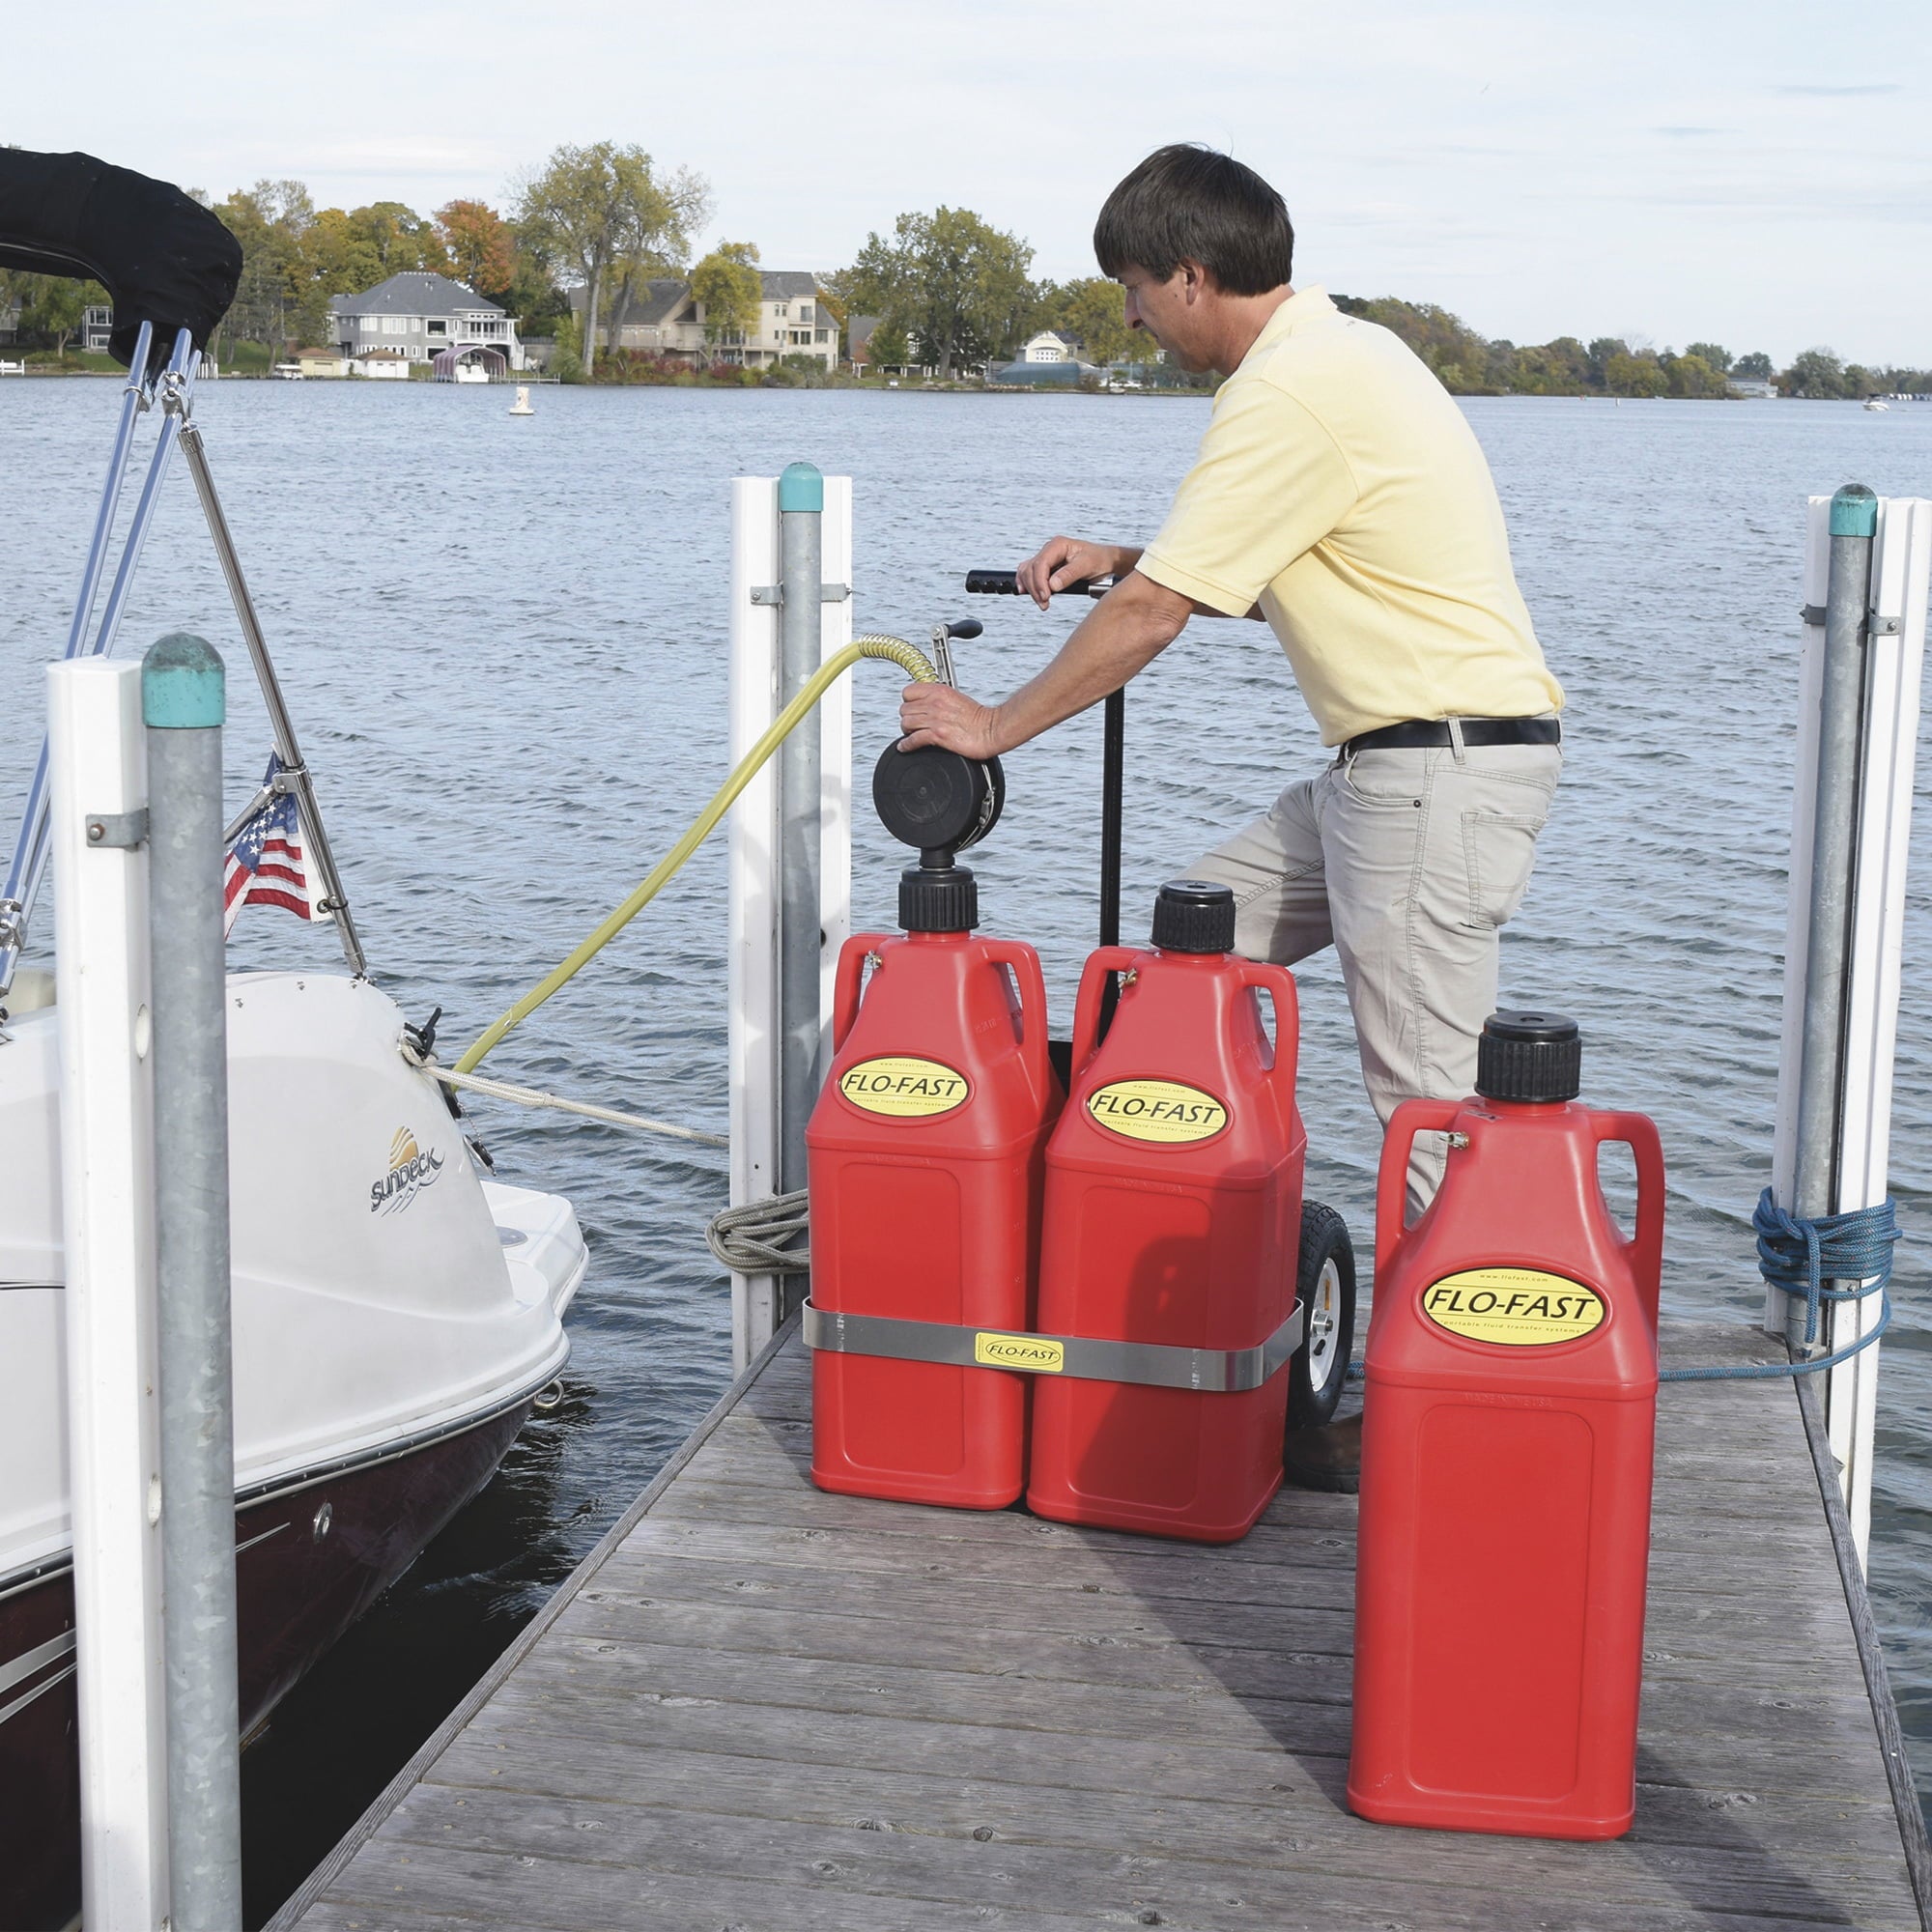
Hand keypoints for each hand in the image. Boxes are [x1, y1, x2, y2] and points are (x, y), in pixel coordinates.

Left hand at [898, 681, 1005, 757]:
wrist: (992, 730)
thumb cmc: (980, 717)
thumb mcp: (956, 698)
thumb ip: (939, 699)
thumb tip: (928, 705)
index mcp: (939, 691)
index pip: (908, 692)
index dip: (908, 702)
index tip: (912, 708)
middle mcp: (935, 703)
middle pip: (904, 709)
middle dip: (907, 718)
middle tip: (913, 724)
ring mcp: (935, 719)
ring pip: (906, 723)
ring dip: (907, 731)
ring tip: (912, 734)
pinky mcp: (938, 735)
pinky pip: (912, 739)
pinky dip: (906, 745)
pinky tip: (906, 747)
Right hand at [1015, 536, 1129, 608]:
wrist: (1106, 562)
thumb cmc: (1099, 560)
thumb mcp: (1087, 566)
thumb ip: (1069, 574)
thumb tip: (1052, 585)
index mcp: (1058, 545)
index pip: (1041, 563)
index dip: (1040, 581)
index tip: (1046, 597)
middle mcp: (1049, 550)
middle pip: (1031, 569)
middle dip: (1035, 588)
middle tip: (1044, 604)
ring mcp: (1046, 559)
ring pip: (1027, 572)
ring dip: (1031, 589)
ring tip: (1043, 603)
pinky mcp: (1046, 568)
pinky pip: (1029, 574)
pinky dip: (1027, 584)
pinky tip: (1027, 593)